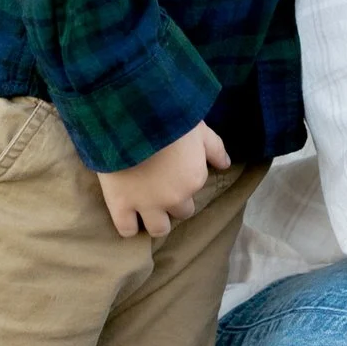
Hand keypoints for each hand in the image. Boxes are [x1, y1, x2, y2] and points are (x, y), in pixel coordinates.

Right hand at [98, 120, 230, 241]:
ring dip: (156, 220)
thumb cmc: (168, 117)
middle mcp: (174, 197)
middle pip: (181, 213)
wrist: (132, 116)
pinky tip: (127, 215)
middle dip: (173, 203)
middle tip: (161, 188)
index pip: (195, 190)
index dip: (184, 181)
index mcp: (194, 179)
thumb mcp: (199, 129)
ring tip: (147, 208)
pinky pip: (127, 229)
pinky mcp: (121, 204)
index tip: (174, 170)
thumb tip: (225, 165)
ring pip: (159, 229)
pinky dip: (128, 226)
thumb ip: (215, 149)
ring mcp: (147, 204)